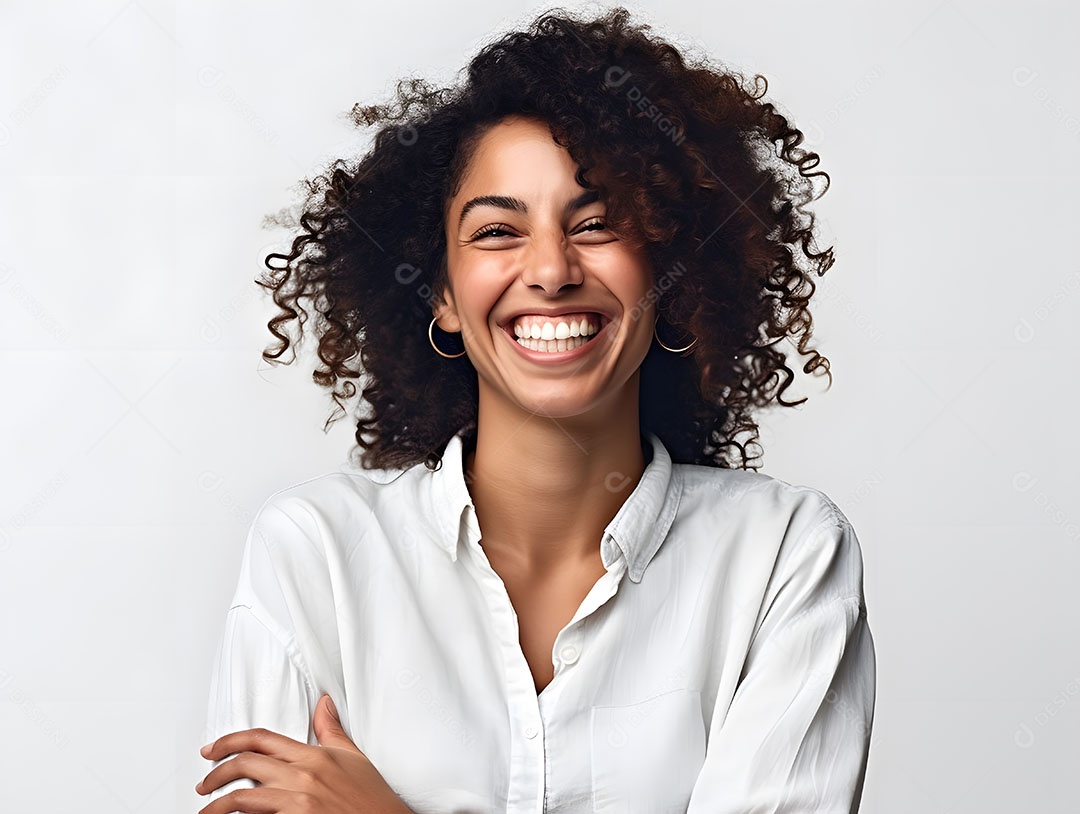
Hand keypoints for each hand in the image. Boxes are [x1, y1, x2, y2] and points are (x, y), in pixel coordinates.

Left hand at [196, 693, 412, 812]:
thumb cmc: (371, 799)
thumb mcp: (353, 758)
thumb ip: (332, 730)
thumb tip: (324, 703)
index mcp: (313, 756)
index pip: (261, 739)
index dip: (229, 741)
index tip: (211, 750)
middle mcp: (301, 776)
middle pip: (244, 764)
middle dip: (215, 774)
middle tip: (204, 784)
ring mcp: (297, 803)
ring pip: (241, 797)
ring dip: (216, 806)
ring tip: (207, 812)